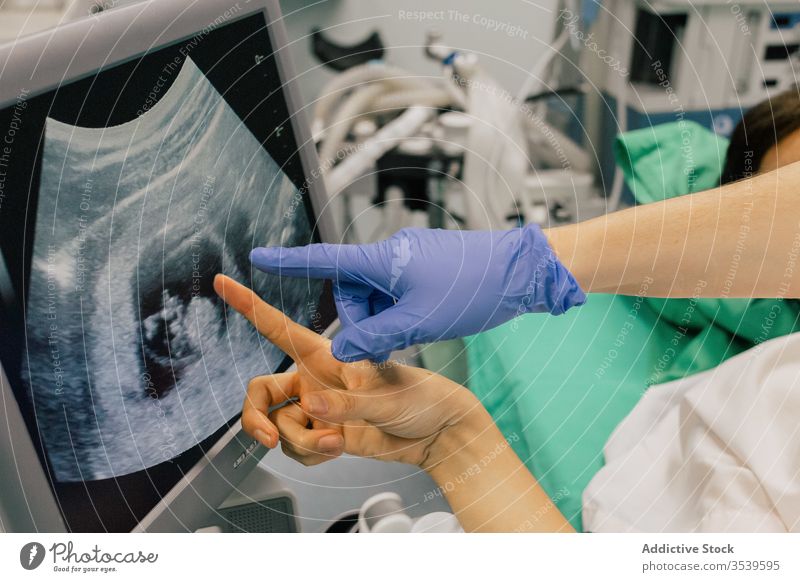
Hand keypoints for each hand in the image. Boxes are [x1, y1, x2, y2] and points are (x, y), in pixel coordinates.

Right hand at [213, 274, 485, 468]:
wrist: (436, 434)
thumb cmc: (422, 397)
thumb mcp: (386, 398)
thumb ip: (347, 404)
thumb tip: (311, 406)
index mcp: (327, 353)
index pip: (279, 325)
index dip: (249, 303)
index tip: (223, 281)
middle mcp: (315, 378)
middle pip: (261, 391)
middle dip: (255, 416)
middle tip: (266, 436)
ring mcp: (318, 406)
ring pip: (279, 425)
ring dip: (300, 441)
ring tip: (335, 442)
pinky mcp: (323, 431)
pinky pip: (296, 446)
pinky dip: (310, 453)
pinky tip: (337, 449)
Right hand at [249, 225, 585, 361]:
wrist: (520, 273)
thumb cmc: (473, 288)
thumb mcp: (420, 322)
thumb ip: (375, 339)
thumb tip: (342, 352)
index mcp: (382, 260)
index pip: (324, 260)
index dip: (287, 261)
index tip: (257, 255)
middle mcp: (390, 256)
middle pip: (351, 293)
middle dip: (363, 321)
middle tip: (392, 337)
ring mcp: (408, 263)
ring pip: (375, 301)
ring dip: (385, 322)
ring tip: (416, 329)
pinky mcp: (422, 271)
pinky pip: (395, 297)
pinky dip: (400, 315)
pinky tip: (426, 321)